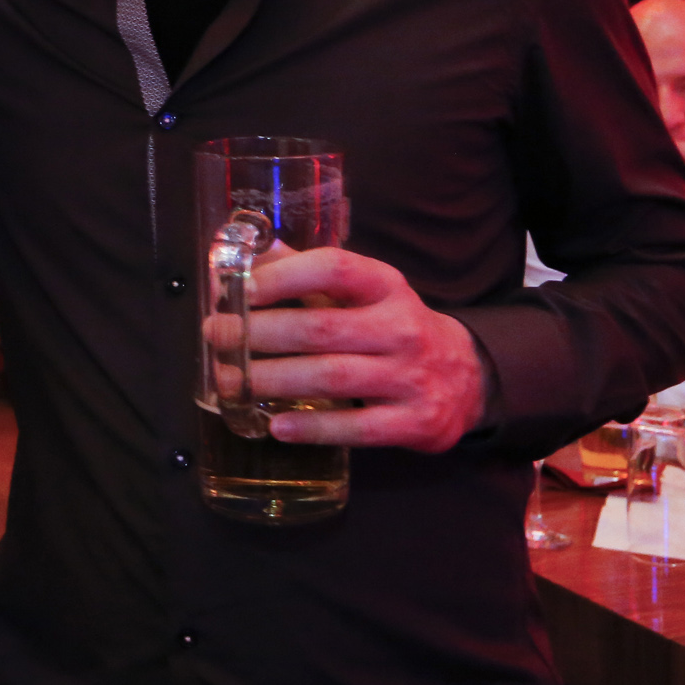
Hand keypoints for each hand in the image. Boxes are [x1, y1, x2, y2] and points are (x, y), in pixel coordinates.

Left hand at [206, 248, 484, 452]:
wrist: (467, 377)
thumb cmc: (396, 328)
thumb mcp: (368, 293)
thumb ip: (315, 276)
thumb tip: (257, 255)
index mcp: (388, 286)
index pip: (335, 268)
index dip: (285, 276)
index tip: (243, 288)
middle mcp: (402, 326)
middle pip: (320, 328)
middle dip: (259, 332)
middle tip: (217, 335)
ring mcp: (411, 377)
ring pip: (331, 377)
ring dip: (273, 379)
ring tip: (231, 381)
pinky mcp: (414, 422)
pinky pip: (356, 427)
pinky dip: (312, 428)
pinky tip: (276, 425)